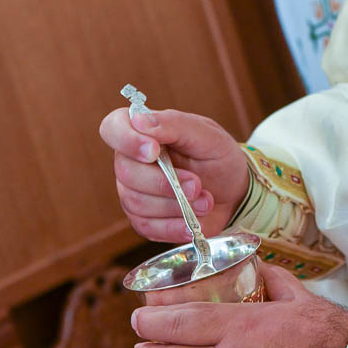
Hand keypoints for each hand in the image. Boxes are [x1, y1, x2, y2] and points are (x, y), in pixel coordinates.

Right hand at [99, 108, 249, 243]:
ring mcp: (134, 192)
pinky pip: (147, 227)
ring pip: (136, 202)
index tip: (154, 151)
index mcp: (143, 132)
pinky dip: (174, 227)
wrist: (234, 191)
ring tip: (205, 201)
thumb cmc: (217, 156)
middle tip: (197, 184)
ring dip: (176, 205)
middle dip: (164, 182)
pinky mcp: (143, 221)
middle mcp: (132, 161)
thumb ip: (174, 124)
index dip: (127, 139)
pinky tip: (192, 223)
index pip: (113, 128)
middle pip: (125, 172)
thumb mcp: (206, 134)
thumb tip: (140, 120)